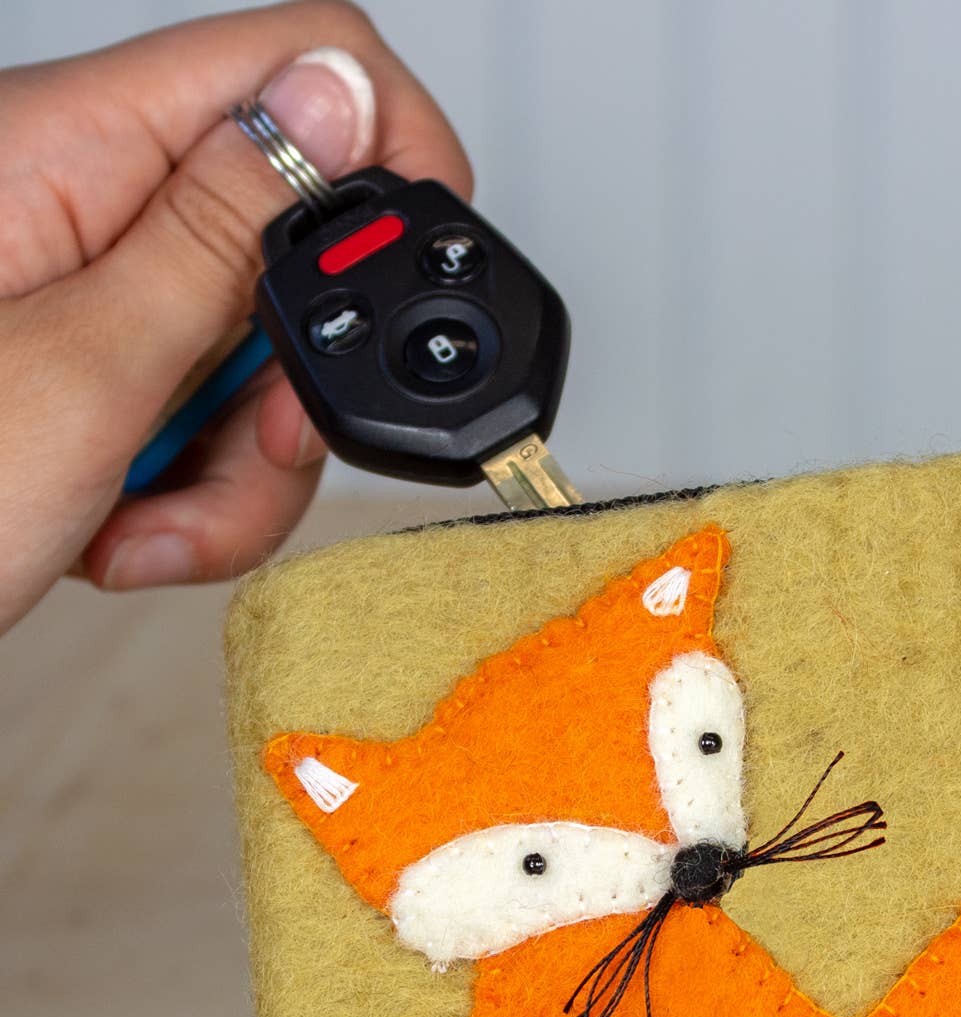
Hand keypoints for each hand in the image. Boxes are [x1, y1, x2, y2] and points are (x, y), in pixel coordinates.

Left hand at [0, 1, 471, 630]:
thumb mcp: (84, 374)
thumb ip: (222, 234)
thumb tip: (337, 96)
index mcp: (71, 151)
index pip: (291, 61)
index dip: (387, 145)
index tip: (407, 270)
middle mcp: (87, 206)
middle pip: (293, 244)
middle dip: (297, 380)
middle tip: (249, 448)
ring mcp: (94, 296)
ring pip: (261, 358)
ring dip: (241, 471)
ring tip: (146, 523)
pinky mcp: (100, 373)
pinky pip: (212, 420)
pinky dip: (196, 496)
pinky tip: (119, 529)